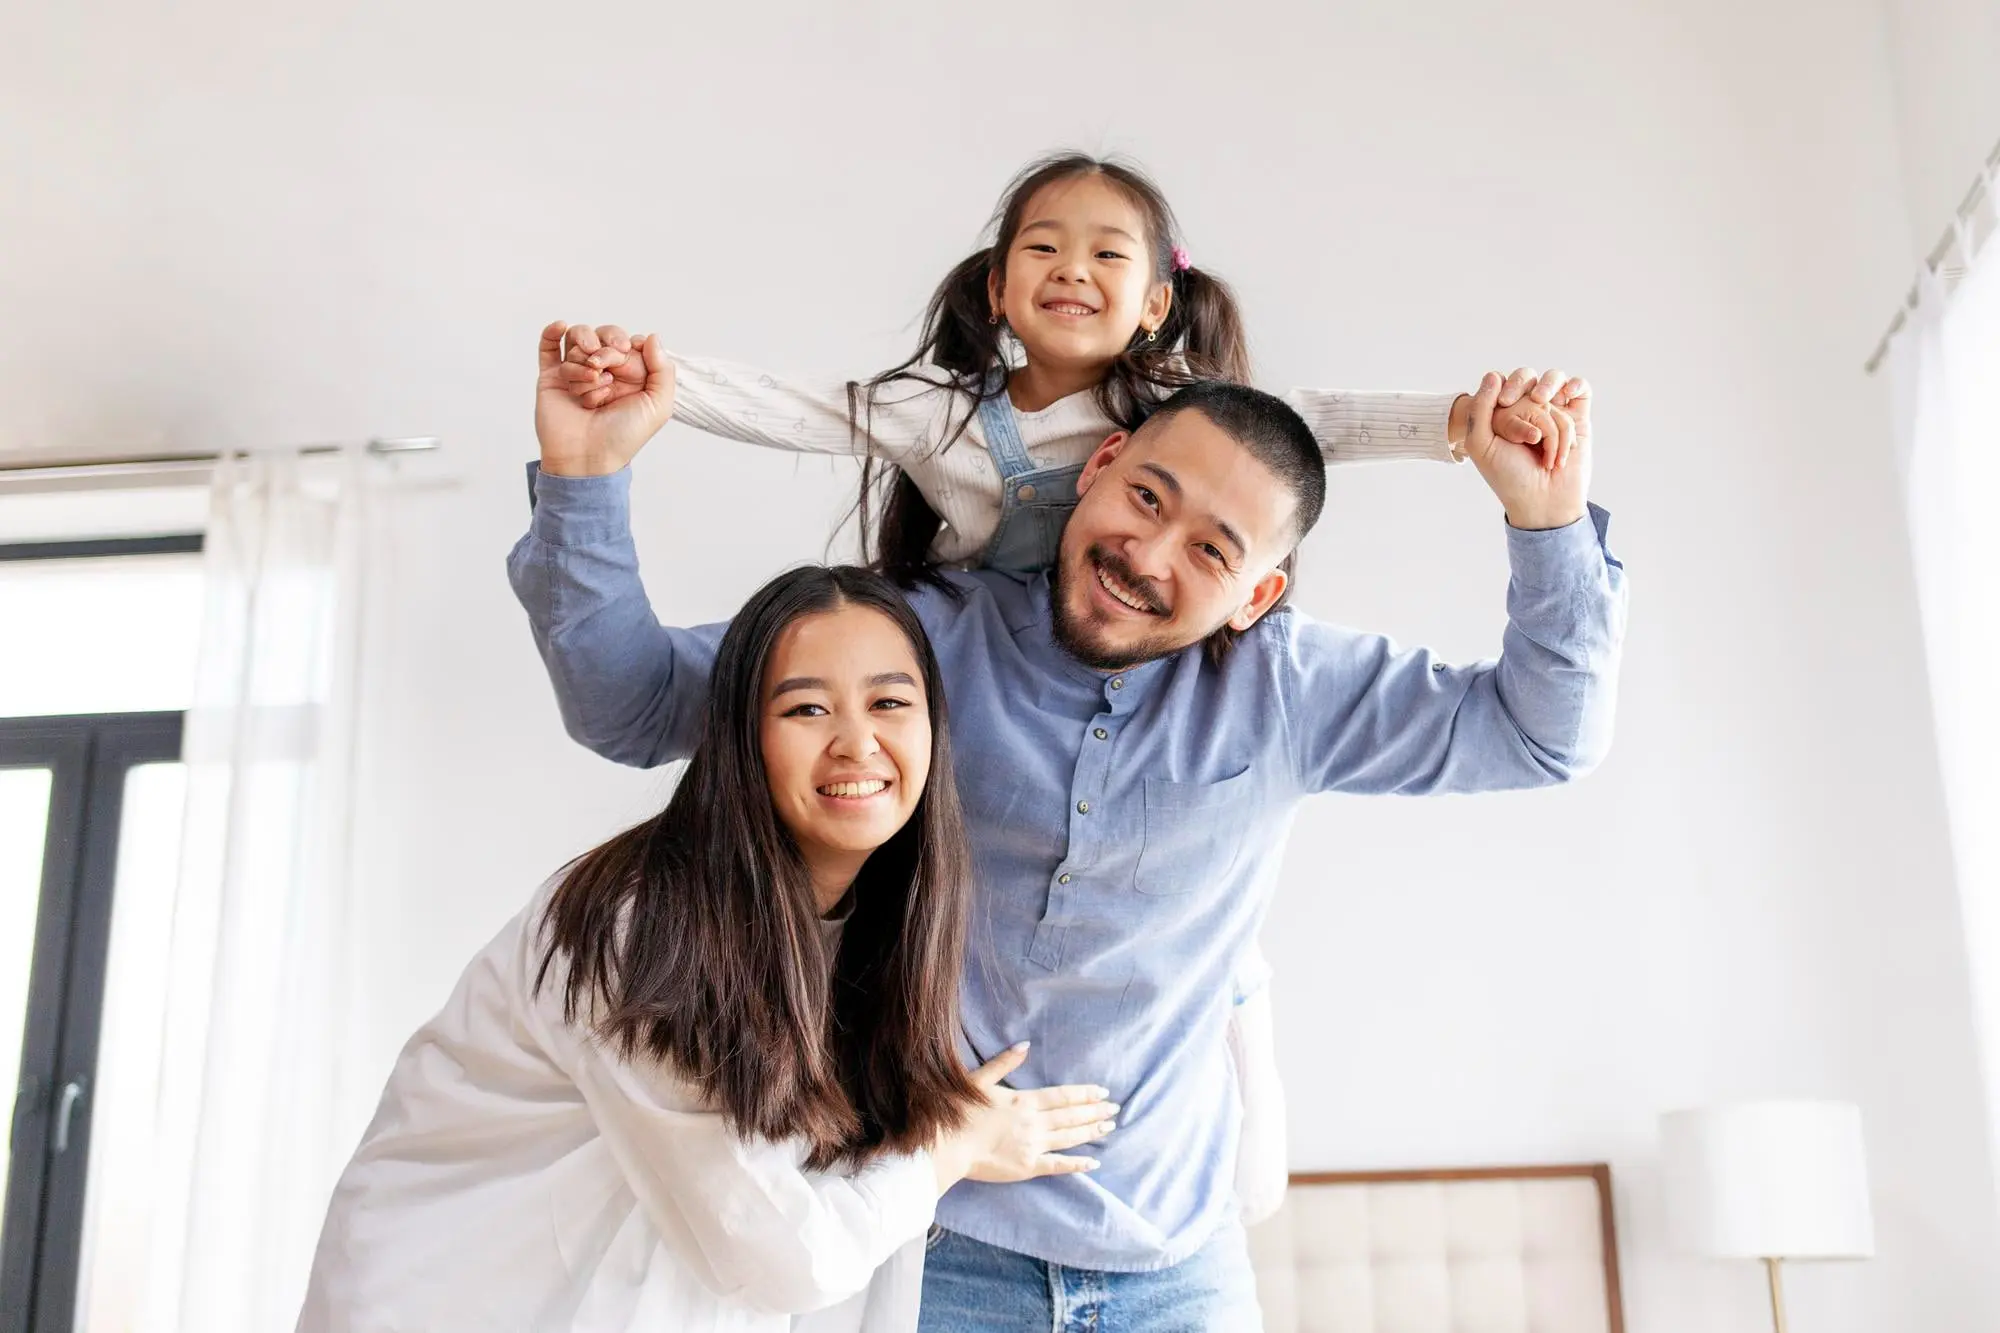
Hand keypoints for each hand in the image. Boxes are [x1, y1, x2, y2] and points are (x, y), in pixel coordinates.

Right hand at [534, 321, 675, 476]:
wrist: (587, 456)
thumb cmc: (623, 436)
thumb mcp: (658, 405)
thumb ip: (663, 370)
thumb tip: (652, 336)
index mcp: (628, 376)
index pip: (626, 342)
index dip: (625, 345)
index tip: (624, 355)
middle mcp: (603, 371)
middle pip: (601, 336)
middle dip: (604, 348)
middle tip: (603, 366)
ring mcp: (576, 373)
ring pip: (577, 342)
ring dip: (583, 358)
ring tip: (589, 377)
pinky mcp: (551, 378)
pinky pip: (548, 346)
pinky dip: (551, 332)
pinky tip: (560, 327)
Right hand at [930, 1044, 1117, 1191]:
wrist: (947, 1146)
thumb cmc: (958, 1112)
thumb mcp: (978, 1080)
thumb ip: (1003, 1064)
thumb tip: (1025, 1045)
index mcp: (1023, 1100)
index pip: (1062, 1096)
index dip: (1084, 1093)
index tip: (1103, 1092)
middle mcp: (1034, 1122)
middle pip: (1071, 1115)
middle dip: (1095, 1111)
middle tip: (1115, 1109)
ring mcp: (1033, 1146)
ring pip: (1069, 1137)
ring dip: (1091, 1131)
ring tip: (1109, 1127)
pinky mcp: (1028, 1168)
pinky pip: (1058, 1165)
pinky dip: (1077, 1163)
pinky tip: (1094, 1161)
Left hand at [1450, 367, 1583, 466]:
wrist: (1543, 500)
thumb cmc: (1508, 477)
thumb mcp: (1481, 444)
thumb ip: (1480, 409)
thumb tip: (1493, 374)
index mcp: (1503, 413)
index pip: (1505, 383)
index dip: (1508, 387)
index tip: (1505, 403)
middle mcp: (1528, 410)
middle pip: (1530, 381)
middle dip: (1528, 395)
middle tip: (1529, 414)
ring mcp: (1554, 412)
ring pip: (1553, 389)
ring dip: (1549, 414)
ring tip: (1543, 437)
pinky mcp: (1578, 417)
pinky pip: (1580, 390)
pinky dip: (1575, 386)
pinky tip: (1568, 394)